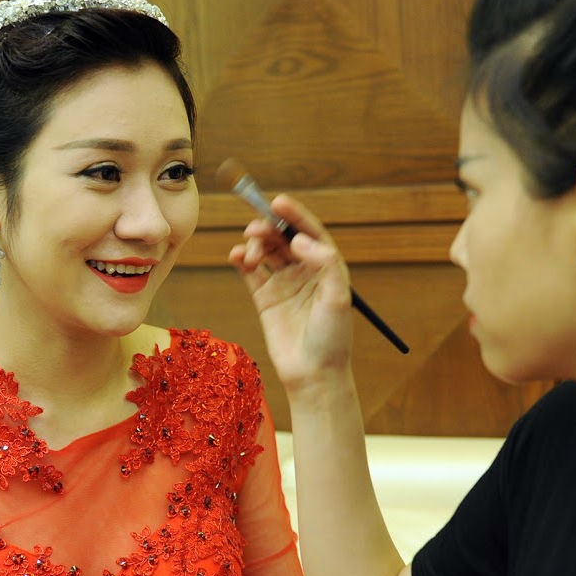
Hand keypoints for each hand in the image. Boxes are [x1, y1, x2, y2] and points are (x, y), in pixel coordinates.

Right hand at [228, 194, 354, 391]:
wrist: (313, 373)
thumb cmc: (332, 337)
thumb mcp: (338, 297)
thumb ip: (323, 263)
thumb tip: (298, 240)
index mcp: (326, 266)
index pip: (309, 232)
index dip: (294, 215)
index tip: (278, 202)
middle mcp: (305, 270)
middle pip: (284, 237)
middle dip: (269, 227)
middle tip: (257, 227)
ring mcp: (284, 282)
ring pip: (266, 250)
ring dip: (256, 242)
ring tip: (251, 251)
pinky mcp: (264, 297)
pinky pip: (251, 270)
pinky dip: (242, 259)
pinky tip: (237, 256)